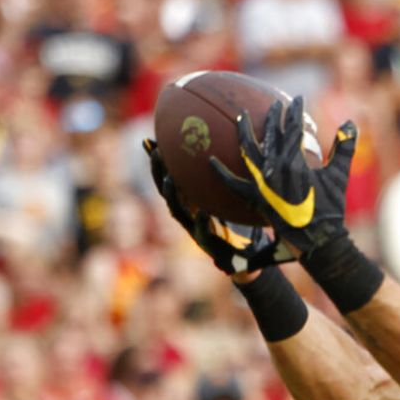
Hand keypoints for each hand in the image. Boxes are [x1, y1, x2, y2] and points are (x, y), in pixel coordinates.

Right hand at [142, 139, 293, 273]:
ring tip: (170, 179)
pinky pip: (202, 232)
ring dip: (172, 194)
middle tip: (155, 151)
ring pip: (177, 211)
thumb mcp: (234, 198)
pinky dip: (201, 222)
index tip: (151, 140)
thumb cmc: (241, 224)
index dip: (160, 161)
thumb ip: (232, 178)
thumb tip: (236, 149)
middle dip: (158, 171)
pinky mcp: (208, 246)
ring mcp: (195, 230)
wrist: (248, 259)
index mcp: (192, 202)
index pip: (171, 177)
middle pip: (167, 190)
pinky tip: (203, 212)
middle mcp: (189, 214)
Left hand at [210, 97, 356, 256]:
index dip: (296, 112)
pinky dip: (222, 171)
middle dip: (272, 116)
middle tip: (274, 104)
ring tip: (240, 117)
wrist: (316, 237)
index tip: (297, 100)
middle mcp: (275, 168)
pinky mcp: (255, 197)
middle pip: (270, 134)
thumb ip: (344, 148)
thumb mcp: (339, 175)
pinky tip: (211, 160)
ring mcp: (262, 182)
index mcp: (296, 161)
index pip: (294, 128)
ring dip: (244, 131)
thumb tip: (350, 123)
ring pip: (248, 150)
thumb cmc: (331, 207)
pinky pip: (233, 183)